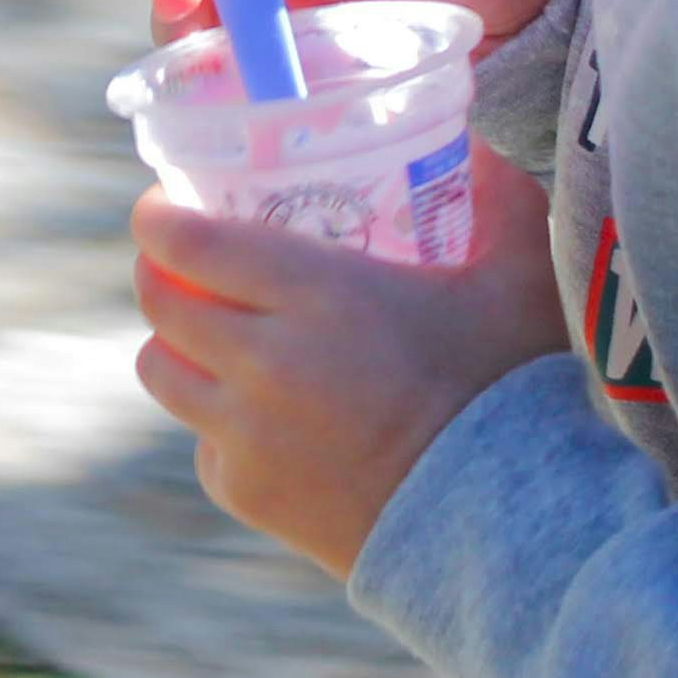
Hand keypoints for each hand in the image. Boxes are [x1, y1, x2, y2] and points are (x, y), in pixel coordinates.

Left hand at [130, 148, 567, 578]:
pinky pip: (202, 442)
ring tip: (222, 338)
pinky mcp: (244, 493)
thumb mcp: (520, 281)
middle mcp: (260, 363)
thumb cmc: (513, 392)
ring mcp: (243, 435)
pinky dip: (220, 424)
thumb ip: (500, 199)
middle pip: (157, 301)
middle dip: (163, 272)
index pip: (184, 241)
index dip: (160, 217)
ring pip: (159, 370)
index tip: (167, 206)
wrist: (507, 534)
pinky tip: (273, 419)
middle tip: (191, 263)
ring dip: (178, 345)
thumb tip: (476, 143)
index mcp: (315, 296)